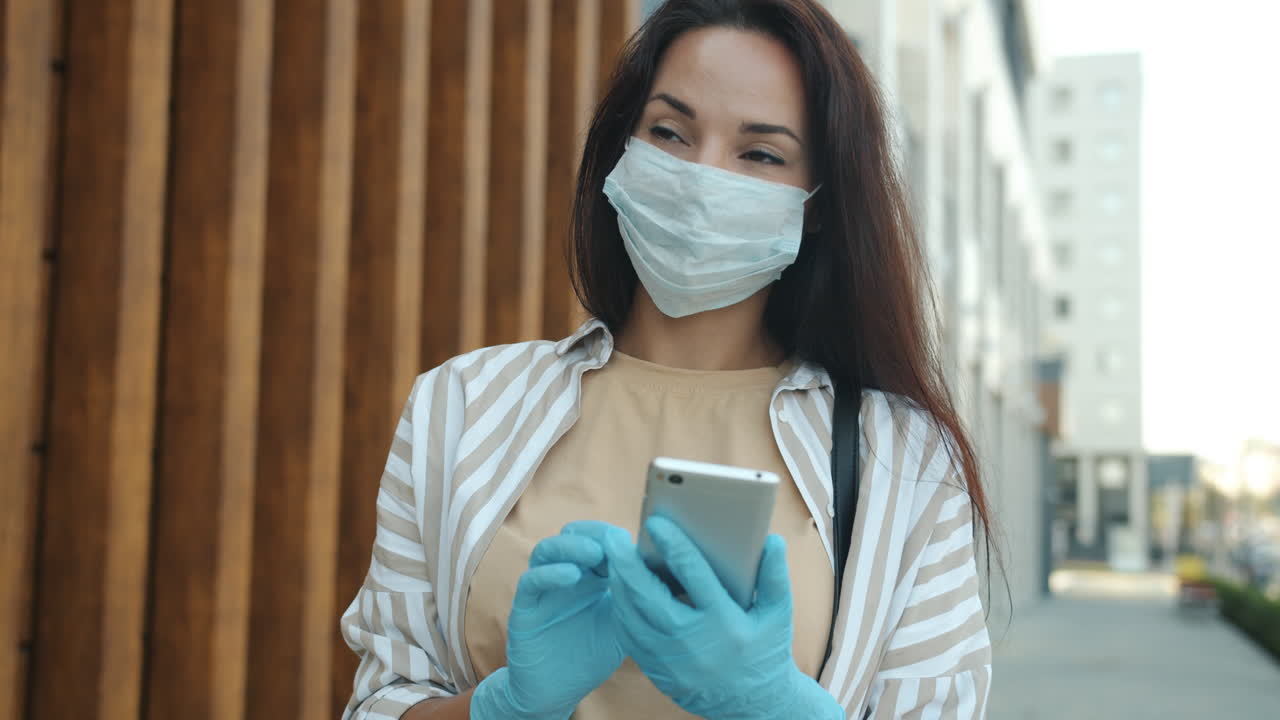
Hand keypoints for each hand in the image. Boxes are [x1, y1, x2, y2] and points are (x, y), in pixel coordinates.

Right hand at [471, 521, 625, 719]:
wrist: (557, 691)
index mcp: (593, 575)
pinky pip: (532, 580)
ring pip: (548, 550)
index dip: (617, 537)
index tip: (637, 541)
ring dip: (571, 546)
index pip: (601, 540)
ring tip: (594, 553)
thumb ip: (636, 599)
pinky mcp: (525, 606)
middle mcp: (566, 574)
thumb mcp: (623, 624)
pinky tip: (571, 576)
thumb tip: (667, 572)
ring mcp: (544, 588)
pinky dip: (550, 573)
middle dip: (595, 533)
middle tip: (614, 541)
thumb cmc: (592, 654)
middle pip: (574, 535)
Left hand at [603, 517, 843, 719]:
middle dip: (627, 565)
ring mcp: (672, 661)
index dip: (672, 544)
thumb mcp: (778, 614)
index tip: (656, 523)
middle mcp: (694, 642)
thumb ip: (774, 575)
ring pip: (632, 617)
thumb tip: (771, 539)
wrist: (756, 705)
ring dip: (618, 587)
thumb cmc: (767, 652)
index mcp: (724, 621)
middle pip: (649, 596)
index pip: (693, 574)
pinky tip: (619, 594)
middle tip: (613, 538)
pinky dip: (621, 612)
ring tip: (613, 560)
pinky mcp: (658, 673)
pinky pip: (630, 639)